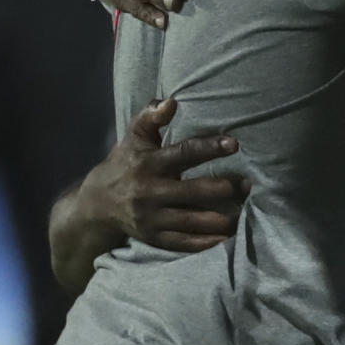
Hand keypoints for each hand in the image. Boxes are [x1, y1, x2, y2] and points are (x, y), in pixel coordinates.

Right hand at [78, 98, 246, 250]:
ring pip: (191, 221)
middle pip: (192, 192)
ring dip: (220, 219)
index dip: (209, 148)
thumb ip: (151, 117)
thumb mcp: (133, 137)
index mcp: (148, 164)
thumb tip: (171, 102)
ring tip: (244, 214)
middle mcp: (149, 192)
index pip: (183, 153)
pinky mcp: (154, 237)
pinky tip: (226, 238)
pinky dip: (206, 242)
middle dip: (222, 188)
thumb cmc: (125, 162)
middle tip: (247, 185)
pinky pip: (183, 242)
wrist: (97, 203)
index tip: (234, 143)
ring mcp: (151, 217)